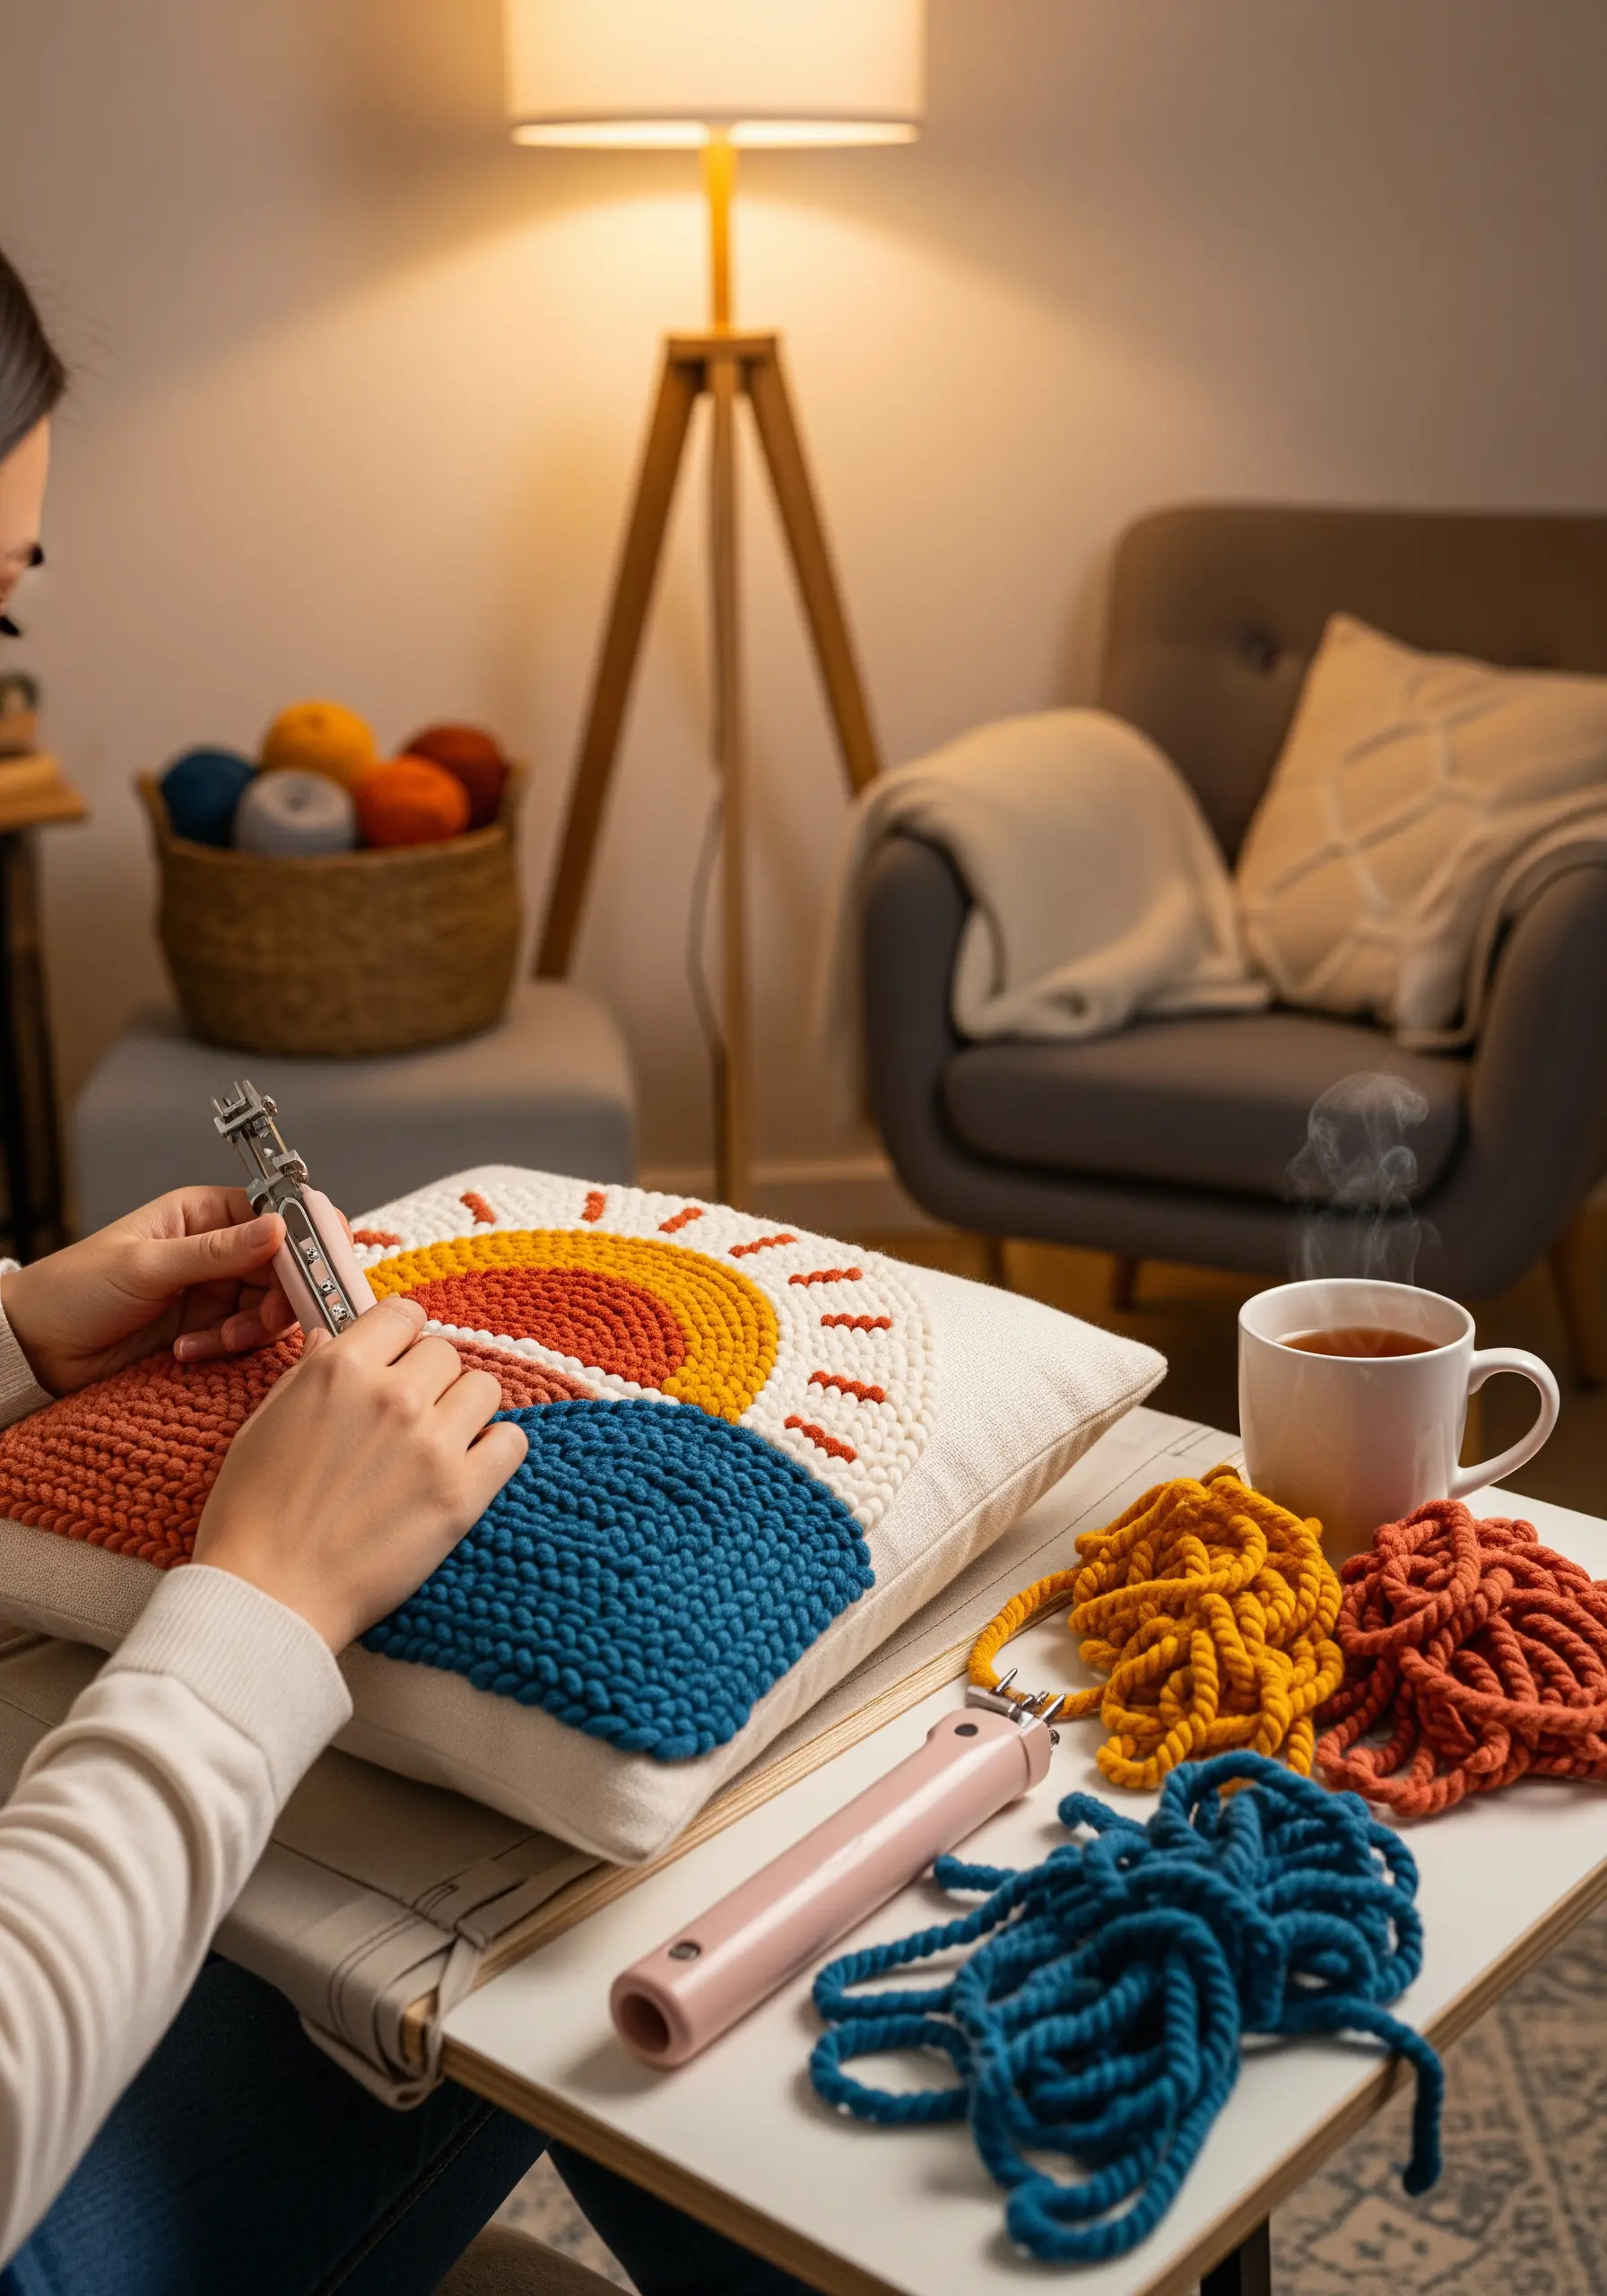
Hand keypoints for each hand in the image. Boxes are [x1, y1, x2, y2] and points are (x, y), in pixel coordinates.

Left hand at [2, 1189, 301, 1393]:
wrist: (39, 1349)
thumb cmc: (74, 1289)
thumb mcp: (147, 1266)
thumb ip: (217, 1252)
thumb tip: (279, 1227)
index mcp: (203, 1214)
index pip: (275, 1213)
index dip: (302, 1237)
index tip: (317, 1265)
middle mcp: (216, 1249)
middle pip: (284, 1265)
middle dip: (281, 1295)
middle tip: (266, 1319)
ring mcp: (214, 1290)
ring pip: (271, 1306)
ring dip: (252, 1328)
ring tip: (215, 1341)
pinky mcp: (208, 1328)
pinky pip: (245, 1337)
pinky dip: (228, 1348)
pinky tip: (188, 1352)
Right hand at [194, 1297, 527, 1649]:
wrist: (268, 1596)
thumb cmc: (250, 1514)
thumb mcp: (261, 1424)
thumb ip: (306, 1373)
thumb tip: (331, 1336)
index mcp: (341, 1369)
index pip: (403, 1314)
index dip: (400, 1336)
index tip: (397, 1359)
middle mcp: (394, 1396)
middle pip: (445, 1353)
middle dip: (428, 1378)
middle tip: (407, 1417)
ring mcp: (433, 1444)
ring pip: (484, 1389)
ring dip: (464, 1410)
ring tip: (436, 1443)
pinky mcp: (463, 1495)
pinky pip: (512, 1443)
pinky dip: (496, 1451)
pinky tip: (468, 1468)